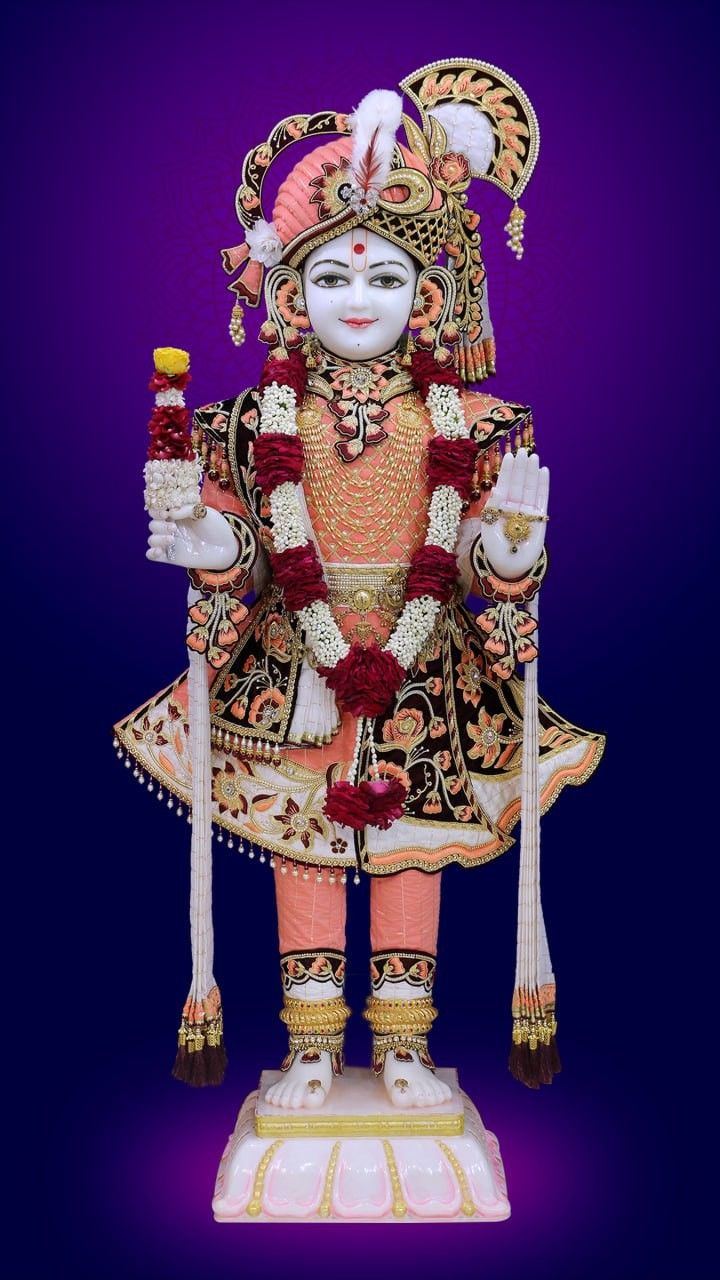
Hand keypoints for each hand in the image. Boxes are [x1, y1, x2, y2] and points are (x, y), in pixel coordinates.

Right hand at [146, 504, 238, 569]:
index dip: (158, 509)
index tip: (166, 512)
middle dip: (159, 524)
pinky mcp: (171, 557)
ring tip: (172, 539)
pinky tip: (159, 551)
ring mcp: (170, 542)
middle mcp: (172, 527)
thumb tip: (171, 512)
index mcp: (178, 514)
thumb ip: (188, 509)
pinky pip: (152, 555)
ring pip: (152, 539)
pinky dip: (151, 552)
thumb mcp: (206, 513)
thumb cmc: (218, 528)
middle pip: (153, 523)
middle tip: (174, 528)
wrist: (226, 549)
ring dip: (157, 538)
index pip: (159, 509)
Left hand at [480, 448, 549, 579]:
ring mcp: (527, 511)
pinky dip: (543, 485)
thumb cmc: (495, 550)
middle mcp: (514, 507)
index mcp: (500, 507)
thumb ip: (492, 509)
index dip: (507, 471)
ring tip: (533, 457)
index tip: (508, 456)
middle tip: (522, 451)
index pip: (504, 485)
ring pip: (530, 488)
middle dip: (520, 468)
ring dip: (531, 472)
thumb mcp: (488, 527)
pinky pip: (542, 499)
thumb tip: (497, 490)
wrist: (509, 567)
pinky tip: (543, 471)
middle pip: (518, 483)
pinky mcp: (540, 518)